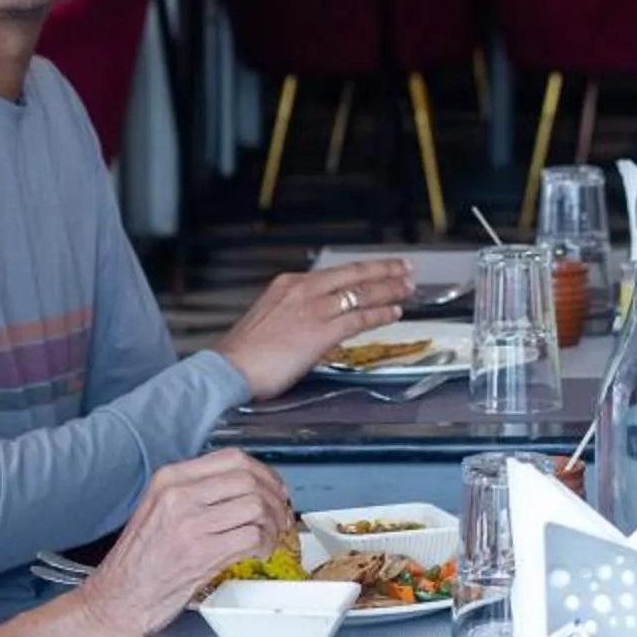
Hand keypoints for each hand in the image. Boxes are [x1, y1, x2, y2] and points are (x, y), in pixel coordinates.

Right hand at [76, 450, 294, 636]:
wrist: (116, 600)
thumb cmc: (139, 562)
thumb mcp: (158, 510)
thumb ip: (195, 493)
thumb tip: (244, 488)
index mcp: (169, 479)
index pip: (232, 458)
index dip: (264, 472)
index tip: (274, 488)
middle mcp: (178, 496)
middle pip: (249, 479)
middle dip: (275, 498)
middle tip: (280, 515)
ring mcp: (189, 524)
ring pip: (256, 506)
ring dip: (273, 524)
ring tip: (270, 537)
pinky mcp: (200, 554)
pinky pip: (252, 537)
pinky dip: (266, 544)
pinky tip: (259, 552)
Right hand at [216, 258, 414, 396]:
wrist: (228, 368)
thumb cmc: (244, 353)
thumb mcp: (269, 318)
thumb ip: (294, 313)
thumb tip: (314, 318)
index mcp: (287, 284)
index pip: (334, 273)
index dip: (361, 270)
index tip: (378, 268)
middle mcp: (302, 290)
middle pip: (352, 274)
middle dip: (383, 271)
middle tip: (405, 268)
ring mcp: (312, 309)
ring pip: (360, 293)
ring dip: (388, 290)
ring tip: (408, 289)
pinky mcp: (320, 331)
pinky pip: (358, 318)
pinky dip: (379, 314)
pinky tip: (393, 313)